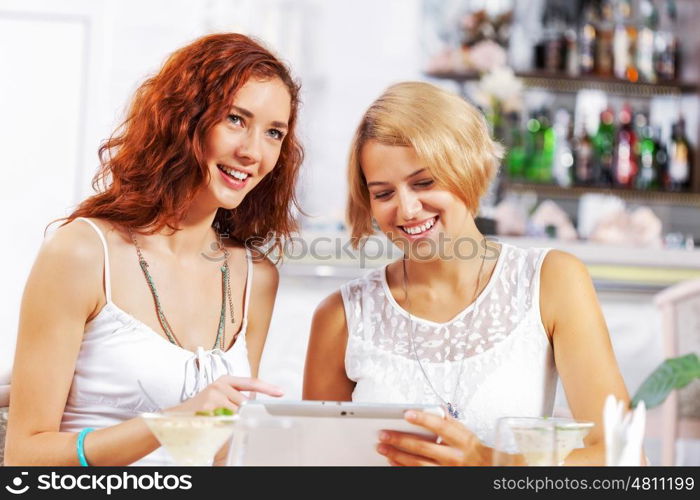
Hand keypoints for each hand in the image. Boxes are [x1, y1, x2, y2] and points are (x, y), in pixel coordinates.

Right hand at [166, 375, 283, 412]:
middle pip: (246, 402)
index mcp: (226, 380)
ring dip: (232, 421)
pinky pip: (226, 418)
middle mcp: (221, 384)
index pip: (252, 383)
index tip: (281, 392)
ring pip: (237, 412)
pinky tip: (214, 423)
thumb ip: (237, 398)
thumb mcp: (221, 398)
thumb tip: (256, 405)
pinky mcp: (208, 405)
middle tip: (239, 419)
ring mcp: (214, 394)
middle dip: (246, 414)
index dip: (268, 388)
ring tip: (218, 421)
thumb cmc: (202, 409)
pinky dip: (224, 424)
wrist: (177, 417)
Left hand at [376, 410, 491, 465]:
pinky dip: (402, 467)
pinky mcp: (440, 478)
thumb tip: (433, 408)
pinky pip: (418, 474)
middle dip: (400, 440)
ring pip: (417, 463)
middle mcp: (454, 456)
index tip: (407, 413)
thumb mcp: (465, 432)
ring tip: (382, 447)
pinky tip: (392, 461)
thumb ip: (448, 421)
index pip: (440, 426)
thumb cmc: (471, 449)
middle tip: (383, 433)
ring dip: (397, 455)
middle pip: (422, 447)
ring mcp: (446, 470)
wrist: (485, 469)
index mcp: (461, 440)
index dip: (423, 419)